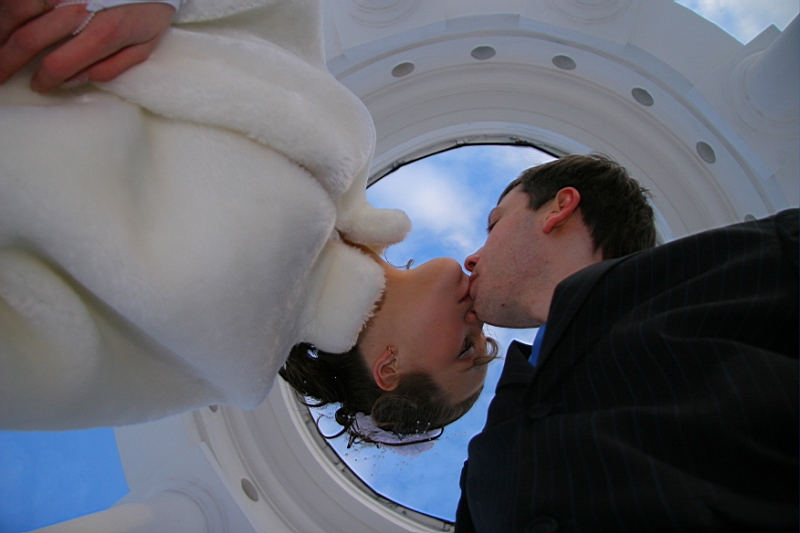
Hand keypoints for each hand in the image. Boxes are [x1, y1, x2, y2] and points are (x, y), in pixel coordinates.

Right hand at [0, 0, 174, 92]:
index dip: (44, 79)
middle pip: (27, 39)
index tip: (38, 85)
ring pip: (14, 10)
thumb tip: (78, 80)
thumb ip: (113, 66)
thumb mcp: (144, 45)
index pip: (59, 64)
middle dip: (7, 61)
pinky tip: (7, 22)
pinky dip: (8, 9)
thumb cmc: (151, 8)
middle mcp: (77, 7)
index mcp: (103, 32)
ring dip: (1, 32)